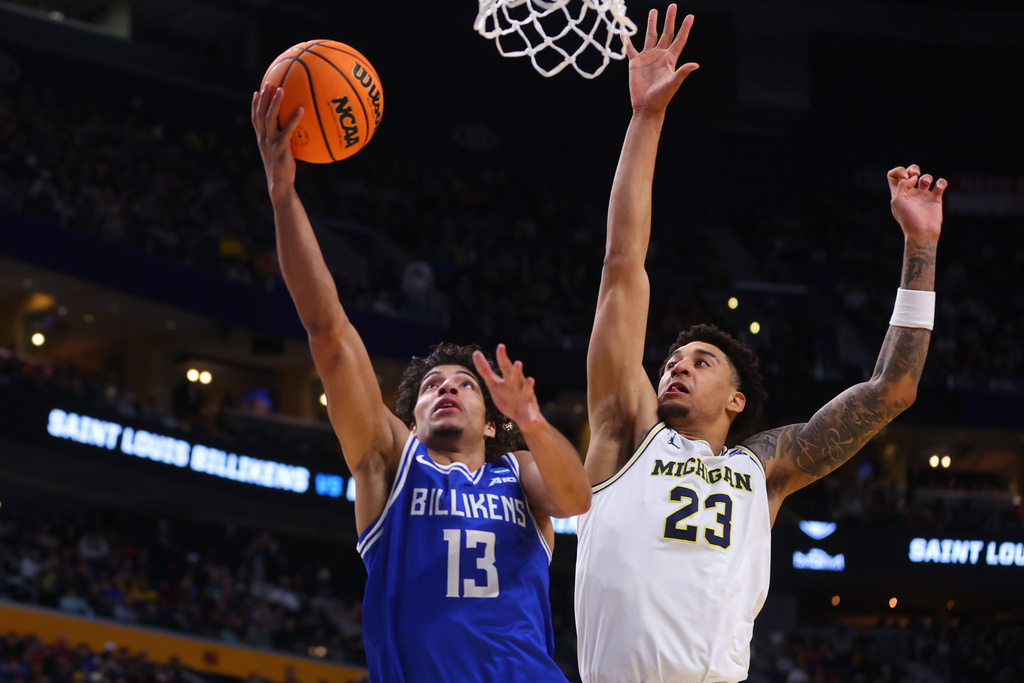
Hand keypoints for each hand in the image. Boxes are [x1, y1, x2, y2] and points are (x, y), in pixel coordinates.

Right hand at [251, 84, 303, 201]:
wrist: (279, 185)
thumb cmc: (282, 171)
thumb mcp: (279, 155)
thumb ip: (282, 143)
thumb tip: (294, 135)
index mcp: (261, 140)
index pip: (255, 119)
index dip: (255, 105)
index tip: (256, 92)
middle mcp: (263, 139)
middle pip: (260, 114)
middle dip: (263, 98)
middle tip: (268, 83)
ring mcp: (270, 142)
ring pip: (269, 118)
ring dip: (274, 102)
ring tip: (281, 89)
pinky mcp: (280, 147)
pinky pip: (287, 129)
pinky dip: (293, 118)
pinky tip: (301, 109)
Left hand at [472, 344, 543, 431]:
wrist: (522, 417)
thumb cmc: (508, 397)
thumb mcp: (494, 384)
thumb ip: (485, 370)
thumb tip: (475, 352)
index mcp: (510, 379)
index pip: (505, 367)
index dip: (502, 357)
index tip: (501, 346)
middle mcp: (519, 386)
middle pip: (517, 376)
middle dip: (517, 371)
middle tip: (517, 363)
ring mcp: (526, 397)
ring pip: (528, 390)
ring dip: (529, 386)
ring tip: (531, 380)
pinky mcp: (531, 411)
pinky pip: (533, 416)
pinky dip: (534, 418)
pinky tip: (534, 420)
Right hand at [625, 4, 698, 113]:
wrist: (646, 106)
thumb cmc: (661, 97)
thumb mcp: (673, 84)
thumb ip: (682, 73)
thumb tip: (695, 65)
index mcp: (670, 59)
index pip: (679, 39)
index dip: (685, 28)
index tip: (690, 16)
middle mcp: (659, 55)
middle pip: (666, 33)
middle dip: (669, 19)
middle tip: (672, 5)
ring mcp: (647, 58)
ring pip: (650, 36)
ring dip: (651, 24)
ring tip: (654, 11)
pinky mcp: (635, 63)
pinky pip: (630, 49)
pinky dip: (627, 40)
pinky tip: (624, 32)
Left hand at [887, 164, 946, 239]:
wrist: (922, 232)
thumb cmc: (908, 219)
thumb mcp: (897, 201)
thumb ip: (902, 185)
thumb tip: (913, 178)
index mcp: (898, 193)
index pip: (894, 176)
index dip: (898, 171)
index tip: (904, 176)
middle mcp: (910, 193)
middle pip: (910, 173)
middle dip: (913, 169)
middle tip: (914, 176)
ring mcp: (923, 195)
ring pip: (925, 178)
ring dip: (927, 177)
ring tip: (926, 184)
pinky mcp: (935, 198)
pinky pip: (940, 184)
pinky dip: (941, 182)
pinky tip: (938, 188)